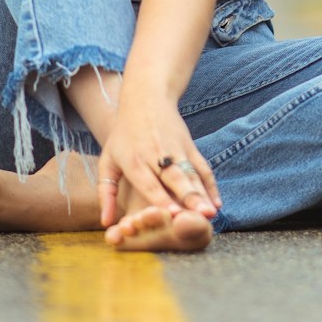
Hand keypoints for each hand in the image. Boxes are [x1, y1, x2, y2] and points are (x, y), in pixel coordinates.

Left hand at [96, 99, 221, 227]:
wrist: (146, 99)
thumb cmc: (123, 135)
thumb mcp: (108, 160)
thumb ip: (105, 192)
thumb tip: (105, 222)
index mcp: (135, 161)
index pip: (149, 183)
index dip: (161, 199)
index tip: (173, 215)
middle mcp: (157, 155)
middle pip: (174, 179)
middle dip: (187, 197)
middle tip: (199, 217)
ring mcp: (176, 150)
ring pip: (191, 175)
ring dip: (202, 194)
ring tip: (211, 213)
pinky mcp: (190, 146)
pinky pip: (203, 168)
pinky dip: (211, 185)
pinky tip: (216, 203)